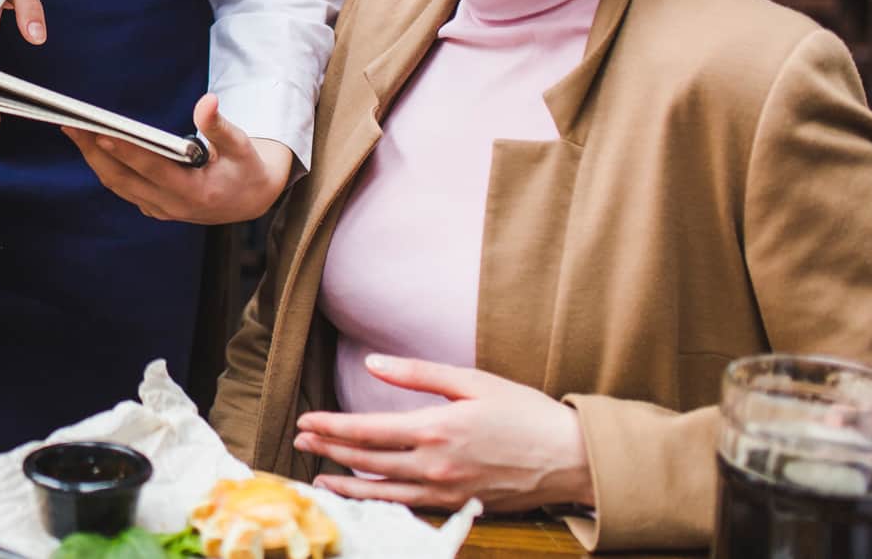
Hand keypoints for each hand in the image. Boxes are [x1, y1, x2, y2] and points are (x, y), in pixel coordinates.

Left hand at [65, 94, 291, 223]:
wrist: (250, 201)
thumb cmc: (245, 168)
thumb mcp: (241, 145)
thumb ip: (220, 125)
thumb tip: (207, 100)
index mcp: (196, 192)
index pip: (153, 170)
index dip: (126, 152)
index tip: (102, 132)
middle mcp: (173, 206)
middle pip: (124, 179)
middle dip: (94, 151)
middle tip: (70, 123)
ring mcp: (161, 210)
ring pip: (117, 184)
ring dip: (93, 157)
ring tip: (72, 128)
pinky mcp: (153, 208)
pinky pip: (122, 188)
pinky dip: (104, 166)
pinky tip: (90, 144)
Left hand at [294, 356, 593, 512]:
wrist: (571, 459)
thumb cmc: (525, 413)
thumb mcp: (472, 381)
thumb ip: (418, 373)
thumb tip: (372, 364)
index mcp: (437, 429)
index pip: (368, 430)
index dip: (332, 426)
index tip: (306, 420)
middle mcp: (435, 465)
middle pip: (368, 461)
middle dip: (330, 449)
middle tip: (300, 440)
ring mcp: (446, 491)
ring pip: (384, 491)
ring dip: (347, 482)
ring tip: (320, 476)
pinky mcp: (458, 506)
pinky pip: (409, 506)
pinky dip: (381, 500)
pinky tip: (365, 494)